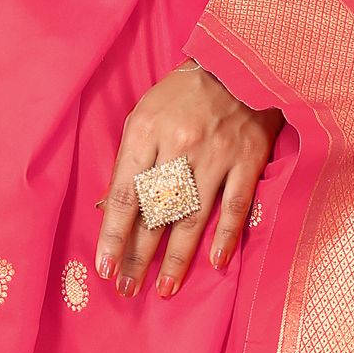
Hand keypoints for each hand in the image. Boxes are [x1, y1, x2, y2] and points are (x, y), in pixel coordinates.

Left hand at [98, 65, 283, 298]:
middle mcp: (179, 146)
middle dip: (138, 255)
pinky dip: (226, 236)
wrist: (239, 63)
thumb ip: (129, 160)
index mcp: (146, 132)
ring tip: (164, 289)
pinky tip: (215, 262)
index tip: (105, 267)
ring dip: (177, 258)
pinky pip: (236, 205)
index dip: (114, 235)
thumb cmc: (183, 94)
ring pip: (193, 216)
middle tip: (126, 289)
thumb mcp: (144, 116)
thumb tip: (109, 208)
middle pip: (155, 213)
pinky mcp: (248, 160)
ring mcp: (216, 155)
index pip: (125, 195)